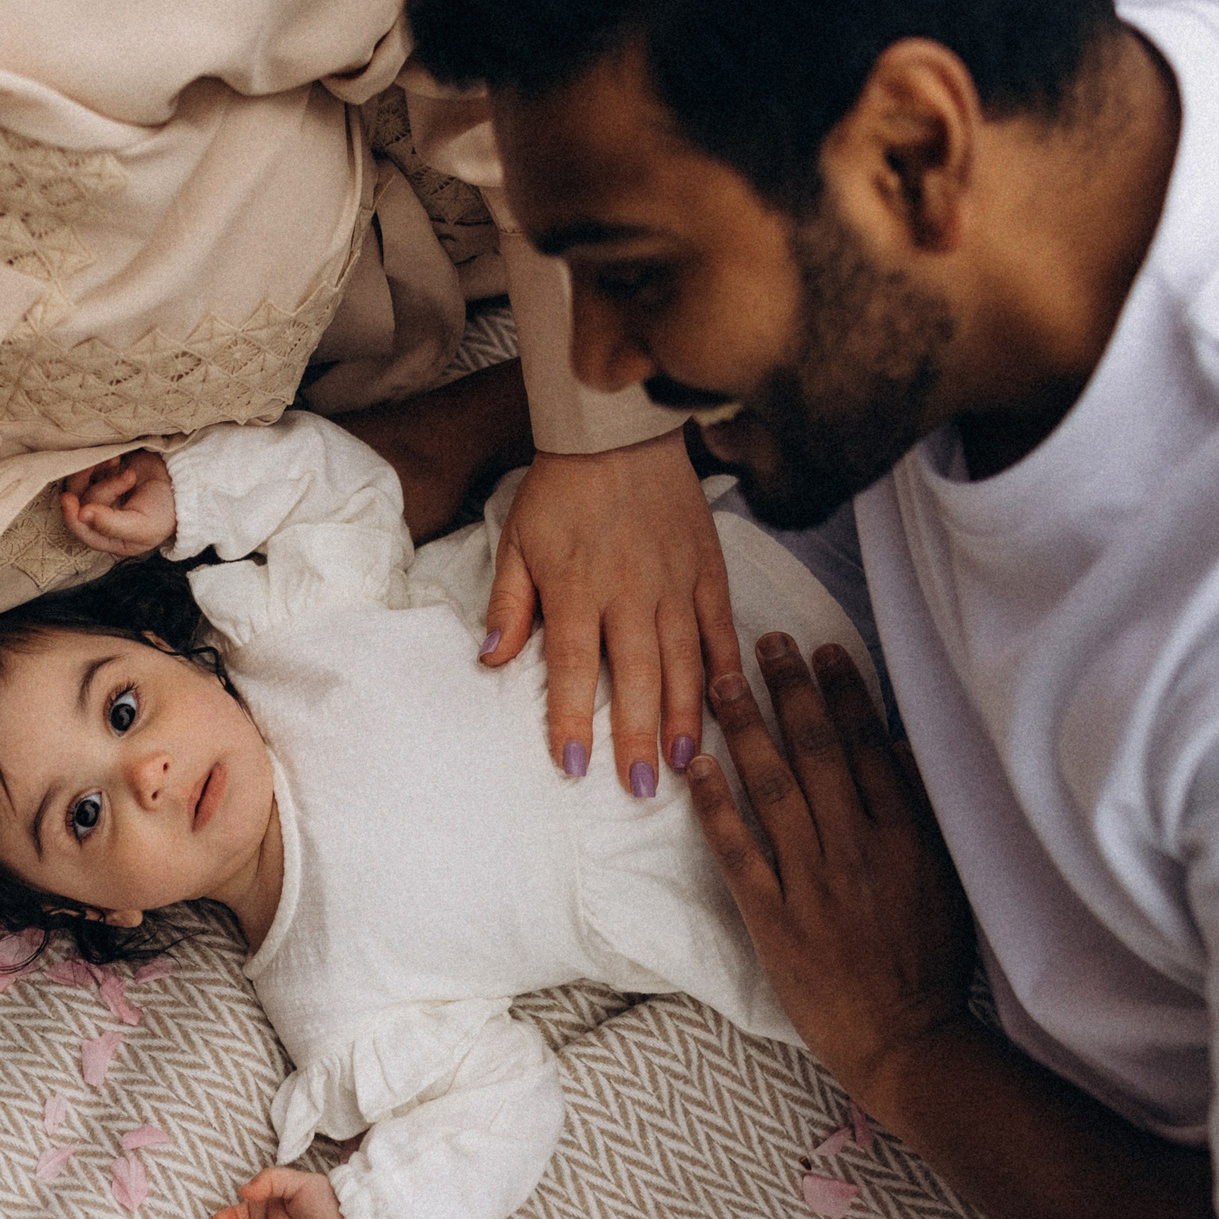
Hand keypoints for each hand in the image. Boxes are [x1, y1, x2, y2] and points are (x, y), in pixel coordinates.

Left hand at [59, 451, 174, 556]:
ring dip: (102, 475)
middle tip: (129, 479)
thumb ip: (110, 524)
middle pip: (83, 504)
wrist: (186, 483)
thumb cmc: (168, 512)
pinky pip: (89, 468)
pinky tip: (117, 460)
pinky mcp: (104, 473)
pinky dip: (100, 462)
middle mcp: (102, 517)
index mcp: (110, 538)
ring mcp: (102, 494)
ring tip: (128, 471)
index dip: (71, 517)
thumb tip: (81, 515)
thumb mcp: (142, 526)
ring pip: (82, 485)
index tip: (69, 500)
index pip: (82, 531)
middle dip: (105, 489)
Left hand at [485, 429, 738, 792]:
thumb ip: (509, 604)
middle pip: (637, 676)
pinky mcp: (707, 569)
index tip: (574, 766)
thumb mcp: (518, 541)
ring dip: (686, 716)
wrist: (617, 431)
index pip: (570, 668)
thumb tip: (490, 659)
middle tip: (642, 787)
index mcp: (577, 588)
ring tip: (687, 764)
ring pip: (685, 661)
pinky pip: (720, 628)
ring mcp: (675, 582)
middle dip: (638, 736)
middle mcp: (630, 592)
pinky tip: (727, 706)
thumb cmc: (561, 490)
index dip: (571, 719)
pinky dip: (725, 669)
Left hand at [687, 633, 977, 1103]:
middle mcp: (859, 848)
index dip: (843, 691)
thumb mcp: (950, 879)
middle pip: (818, 751)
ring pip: (773, 787)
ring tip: (721, 680)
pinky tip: (694, 764)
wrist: (904, 1039)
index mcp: (908, 836)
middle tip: (763, 641)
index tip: (822, 649)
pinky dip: (714, 803)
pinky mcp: (773, 918)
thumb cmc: (930, 960)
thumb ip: (925, 813)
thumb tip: (898, 747)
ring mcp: (813, 882)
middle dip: (788, 689)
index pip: (869, 745)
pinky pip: (737, 848)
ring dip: (745, 727)